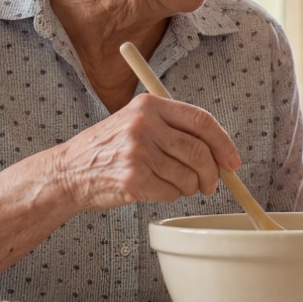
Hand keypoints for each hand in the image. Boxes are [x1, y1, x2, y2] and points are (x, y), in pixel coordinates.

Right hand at [52, 93, 239, 210]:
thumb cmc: (109, 149)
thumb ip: (174, 128)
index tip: (233, 161)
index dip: (223, 143)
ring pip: (188, 176)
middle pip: (199, 151)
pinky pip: (171, 192)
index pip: (201, 121)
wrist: (69, 171)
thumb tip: (221, 152)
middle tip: (210, 184)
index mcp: (149, 105)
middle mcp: (144, 125)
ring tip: (173, 184)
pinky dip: (170, 196)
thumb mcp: (137, 122)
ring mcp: (137, 152)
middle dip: (212, 173)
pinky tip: (155, 189)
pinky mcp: (133, 178)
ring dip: (189, 187)